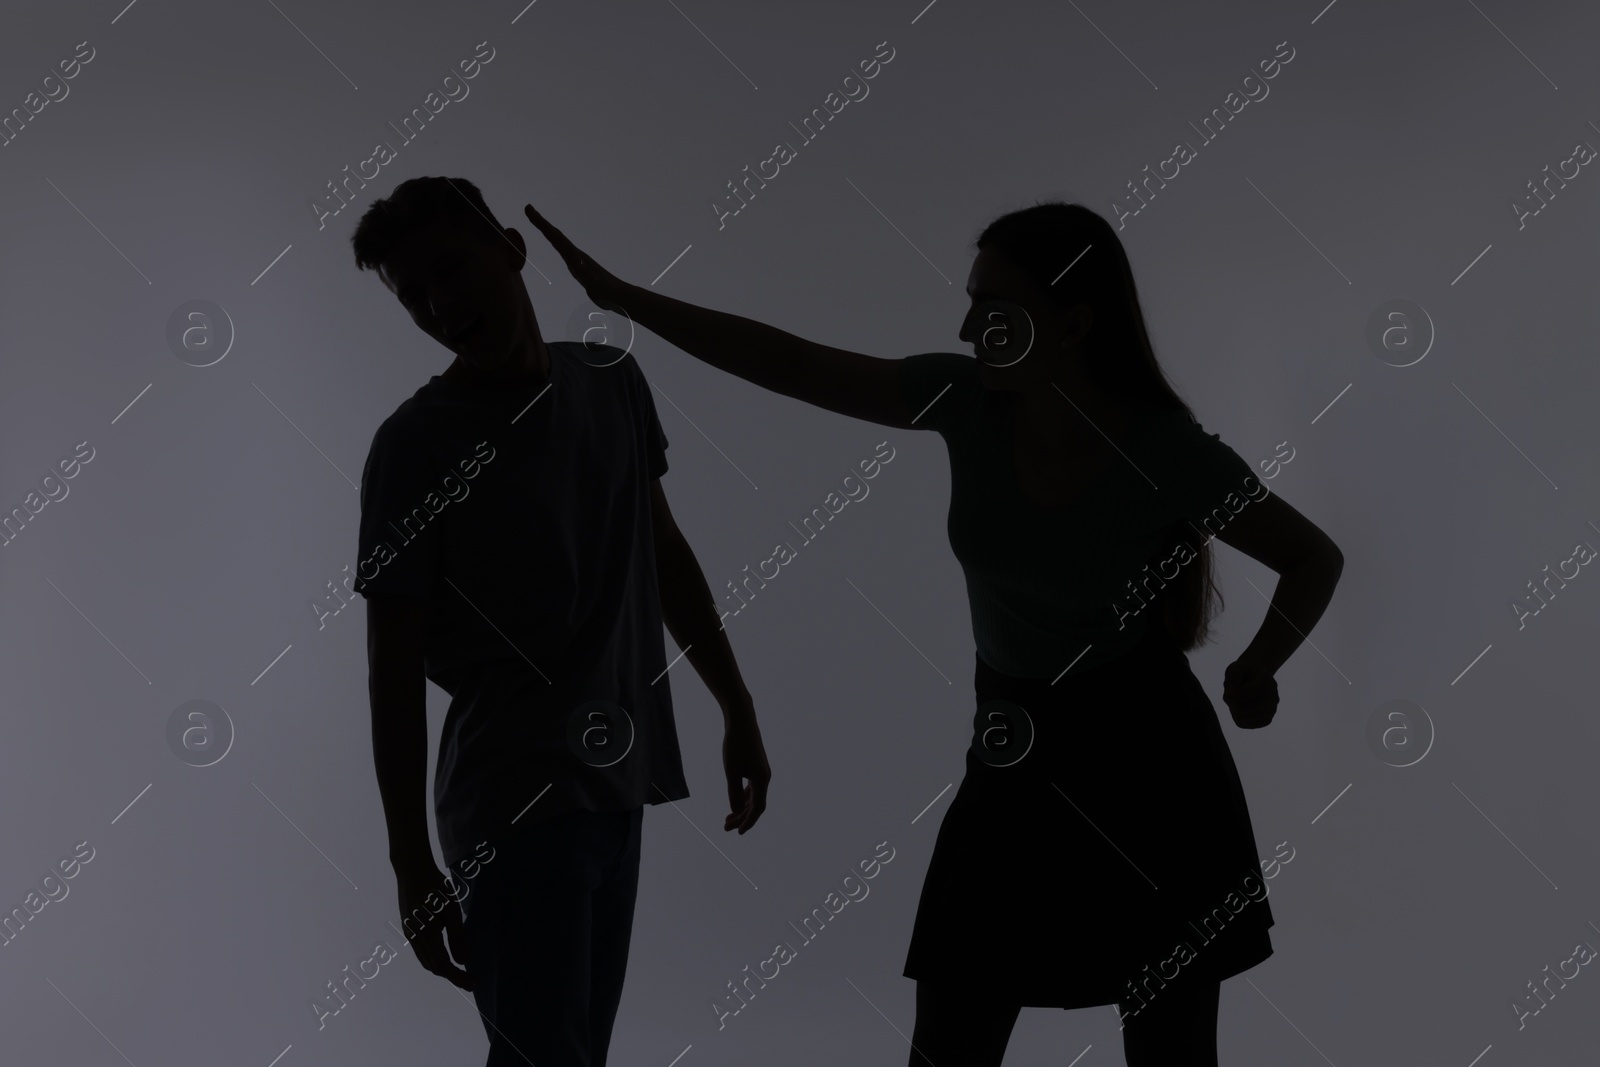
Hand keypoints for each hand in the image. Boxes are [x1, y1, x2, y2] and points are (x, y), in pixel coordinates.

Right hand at [394, 862, 473, 990]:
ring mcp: (409, 934)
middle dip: (452, 976)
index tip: (473, 983)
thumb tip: (462, 961)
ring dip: (442, 969)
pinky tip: (445, 955)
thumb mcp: (452, 910)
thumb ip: (457, 936)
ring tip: (460, 971)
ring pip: (425, 960)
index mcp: (426, 935)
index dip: (458, 977)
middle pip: (433, 967)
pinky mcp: (408, 928)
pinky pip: (421, 952)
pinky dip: (434, 959)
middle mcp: (414, 939)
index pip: (443, 965)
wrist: (411, 870)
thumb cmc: (435, 887)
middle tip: (470, 979)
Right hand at [522, 202, 629, 310]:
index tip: (530, 210)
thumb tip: (576, 261)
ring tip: (537, 220)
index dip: (542, 224)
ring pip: (559, 240)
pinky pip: (564, 250)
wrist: (620, 296)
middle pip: (556, 235)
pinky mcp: (580, 266)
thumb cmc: (608, 293)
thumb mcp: (595, 284)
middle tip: (528, 208)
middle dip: (541, 222)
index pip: (556, 238)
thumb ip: (586, 274)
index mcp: (576, 257)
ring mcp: (578, 259)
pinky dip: (556, 242)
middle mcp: (576, 255)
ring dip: (548, 230)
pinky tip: (555, 243)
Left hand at [721, 708, 770, 833]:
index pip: (758, 808)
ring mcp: (761, 772)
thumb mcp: (731, 770)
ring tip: (727, 819)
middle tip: (725, 828)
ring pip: (753, 797)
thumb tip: (736, 810)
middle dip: (741, 818)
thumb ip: (733, 792)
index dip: (748, 822)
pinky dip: (743, 798)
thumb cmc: (735, 744)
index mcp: (762, 779)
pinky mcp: (756, 767)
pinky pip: (752, 788)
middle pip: (755, 805)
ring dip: (741, 809)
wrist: (741, 721)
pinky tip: (734, 803)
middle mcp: (765, 778)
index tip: (737, 833)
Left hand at [1222, 657, 1278, 728]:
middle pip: (1241, 710)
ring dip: (1233, 707)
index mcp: (1268, 683)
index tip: (1234, 684)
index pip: (1242, 695)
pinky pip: (1243, 723)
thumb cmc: (1244, 673)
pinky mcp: (1266, 721)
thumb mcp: (1235, 668)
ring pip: (1240, 718)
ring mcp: (1271, 711)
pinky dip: (1237, 715)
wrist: (1256, 677)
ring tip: (1239, 698)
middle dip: (1231, 701)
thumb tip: (1230, 693)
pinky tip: (1243, 706)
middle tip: (1234, 692)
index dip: (1230, 690)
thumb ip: (1232, 677)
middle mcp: (1273, 698)